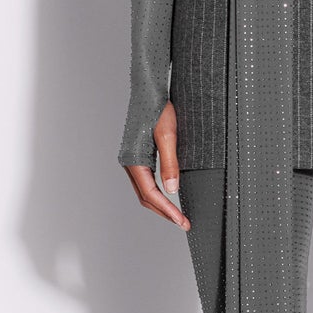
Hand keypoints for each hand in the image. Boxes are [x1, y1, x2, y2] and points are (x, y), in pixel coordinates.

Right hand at [121, 99, 190, 230]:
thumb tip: (172, 189)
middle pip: (146, 197)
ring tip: (177, 214)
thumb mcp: (169, 136)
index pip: (151, 194)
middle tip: (183, 222)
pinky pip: (145, 181)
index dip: (168, 210)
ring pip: (144, 191)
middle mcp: (129, 162)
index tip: (182, 221)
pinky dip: (157, 192)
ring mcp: (132, 159)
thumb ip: (170, 163)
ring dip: (160, 204)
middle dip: (164, 212)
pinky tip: (169, 194)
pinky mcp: (137, 154)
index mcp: (134, 160)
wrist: (149, 90)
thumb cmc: (158, 108)